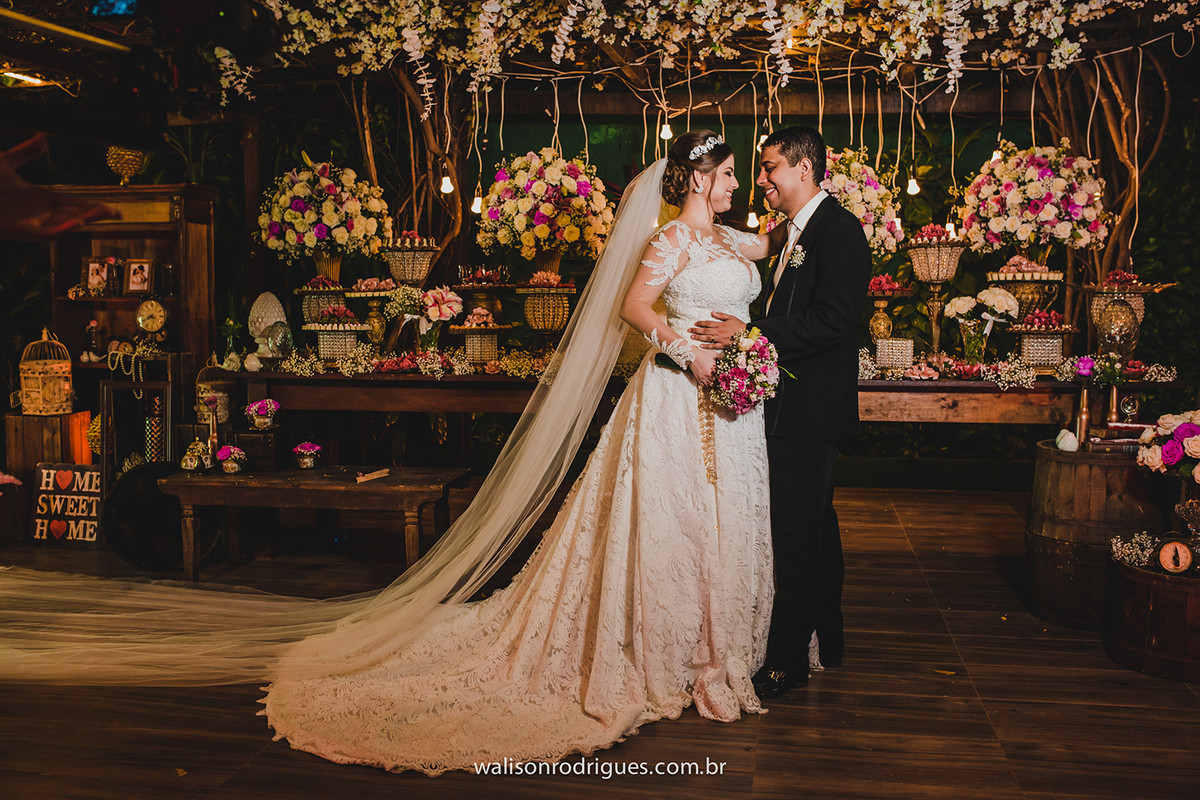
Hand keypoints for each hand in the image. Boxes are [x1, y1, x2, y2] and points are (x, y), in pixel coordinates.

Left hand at [0, 135, 119, 239]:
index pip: (73, 202)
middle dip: (95, 214)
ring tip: (102, 215)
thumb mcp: (6, 163)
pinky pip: (45, 233)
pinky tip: (75, 223)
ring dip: (83, 221)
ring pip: (64, 224)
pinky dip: (61, 229)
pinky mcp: (20, 231)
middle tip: (116, 213)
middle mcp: (38, 213)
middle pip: (74, 213)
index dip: (93, 204)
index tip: (113, 207)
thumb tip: (43, 139)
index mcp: (39, 198)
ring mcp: (30, 223)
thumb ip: (26, 153)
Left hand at [687, 312, 745, 350]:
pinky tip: (700, 345)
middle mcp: (719, 331)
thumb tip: (712, 312)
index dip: (700, 323)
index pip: (708, 323)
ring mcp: (721, 339)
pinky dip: (706, 346)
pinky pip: (713, 346)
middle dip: (696, 330)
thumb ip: (721, 315)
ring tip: (692, 337)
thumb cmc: (739, 325)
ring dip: (698, 338)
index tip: (695, 323)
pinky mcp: (723, 345)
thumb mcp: (731, 317)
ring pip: (707, 338)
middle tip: (689, 330)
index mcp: (720, 324)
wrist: (747, 334)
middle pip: (705, 331)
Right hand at [689, 346, 717, 384]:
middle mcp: (708, 375)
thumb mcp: (713, 353)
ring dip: (709, 382)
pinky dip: (704, 384)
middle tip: (713, 375)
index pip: (717, 375)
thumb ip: (719, 356)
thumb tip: (721, 358)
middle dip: (714, 377)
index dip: (717, 373)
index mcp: (713, 370)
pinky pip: (702, 384)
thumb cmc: (702, 354)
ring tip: (709, 379)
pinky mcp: (698, 378)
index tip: (715, 372)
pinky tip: (705, 381)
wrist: (693, 355)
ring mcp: (702, 377)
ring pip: (708, 384)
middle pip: (713, 380)